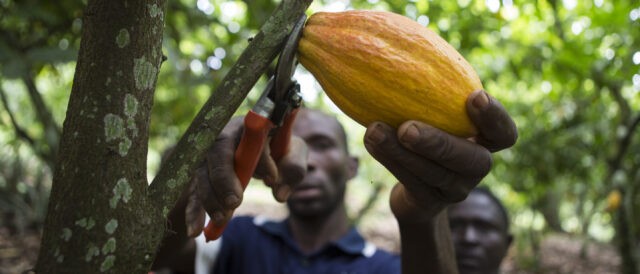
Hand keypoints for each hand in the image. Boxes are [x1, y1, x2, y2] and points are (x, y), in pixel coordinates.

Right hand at [183, 117, 307, 236]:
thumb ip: (294, 167)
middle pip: (216, 153)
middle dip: (222, 179)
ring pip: (201, 173)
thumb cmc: (280, 146)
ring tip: (221, 219)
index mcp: (249, 126)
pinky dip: (194, 212)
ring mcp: (209, 155)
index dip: (259, 159)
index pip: (249, 138)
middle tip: (235, 203)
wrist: (266, 147)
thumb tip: (280, 194)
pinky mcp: (203, 175)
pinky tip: (195, 231)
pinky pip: (194, 192)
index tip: (272, 179)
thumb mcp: (294, 151)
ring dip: (209, 198)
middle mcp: (224, 136)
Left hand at [363, 90, 516, 221]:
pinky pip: (411, 182)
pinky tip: (371, 140)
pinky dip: (389, 160)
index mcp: (485, 142)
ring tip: (374, 131)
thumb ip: (435, 98)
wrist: (414, 191)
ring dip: (400, 152)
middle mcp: (477, 167)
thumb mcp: (436, 116)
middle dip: (438, 143)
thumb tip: (407, 53)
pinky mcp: (431, 202)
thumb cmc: (426, 137)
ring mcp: (456, 189)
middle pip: (471, 161)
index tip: (473, 96)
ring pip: (433, 173)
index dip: (494, 117)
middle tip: (407, 127)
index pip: (505, 134)